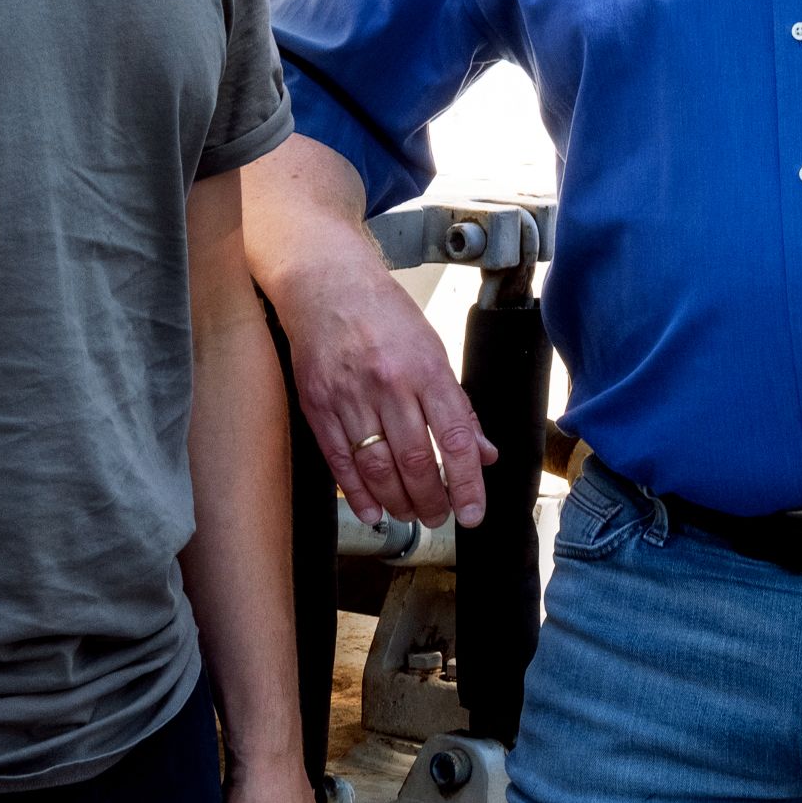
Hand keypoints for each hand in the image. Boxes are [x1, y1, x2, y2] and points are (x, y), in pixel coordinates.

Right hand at [273, 254, 490, 530]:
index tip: (473, 513)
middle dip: (431, 500)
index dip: (466, 483)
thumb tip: (483, 453)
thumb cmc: (385, 315)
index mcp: (426, 370)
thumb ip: (458, 407)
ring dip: (397, 501)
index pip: (454, 439)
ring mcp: (350, 397)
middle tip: (439, 517)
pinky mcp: (318, 405)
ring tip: (411, 514)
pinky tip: (373, 509)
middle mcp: (389, 385)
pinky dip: (357, 493)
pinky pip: (340, 461)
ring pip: (377, 467)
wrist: (327, 284)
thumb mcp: (434, 351)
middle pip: (414, 461)